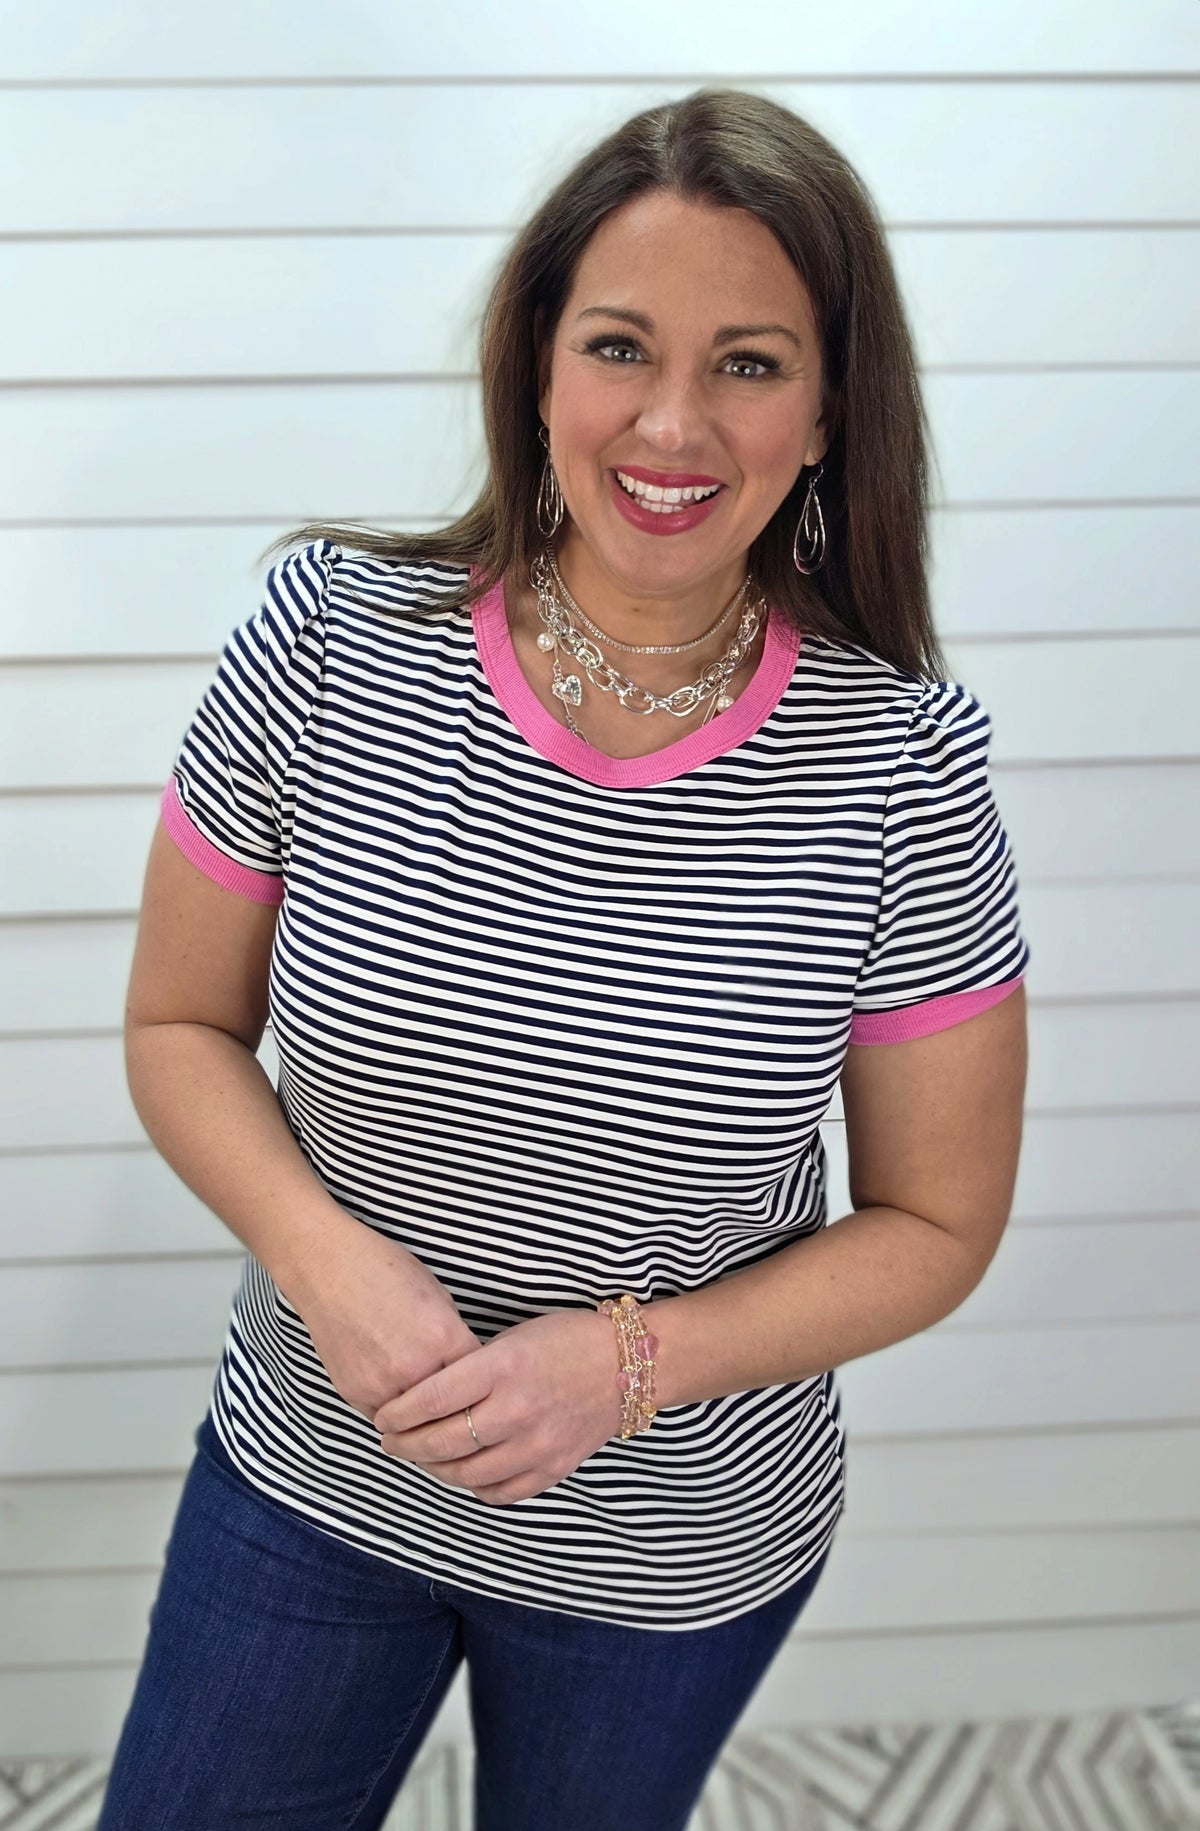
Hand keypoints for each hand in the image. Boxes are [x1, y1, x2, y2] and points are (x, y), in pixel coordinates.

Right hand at [289, 1224, 482, 1421]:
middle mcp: (415, 1366)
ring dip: (425, 1419)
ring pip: (417, 1423)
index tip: (481, 1386)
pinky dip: (396, 1416)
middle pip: (451, 1409)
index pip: (479, 1381)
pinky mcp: (354, 1394)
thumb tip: (463, 1364)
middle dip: (457, 1408)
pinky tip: (399, 1400)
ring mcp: (382, 1385)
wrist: (328, 1269)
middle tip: (459, 1407)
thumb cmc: (384, 1270)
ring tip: (429, 1410)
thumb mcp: (437, 1294)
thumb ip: (452, 1336)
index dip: (482, 1383)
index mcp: (443, 1337)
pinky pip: (386, 1418)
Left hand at [372, 1308, 624, 1505]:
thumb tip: (425, 1395)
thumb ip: (471, 1367)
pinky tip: (465, 1472)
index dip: (397, 1413)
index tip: (382, 1416)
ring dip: (434, 1468)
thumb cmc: (565, 1340)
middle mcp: (516, 1409)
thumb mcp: (513, 1337)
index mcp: (503, 1367)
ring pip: (465, 1474)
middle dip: (405, 1445)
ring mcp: (536, 1445)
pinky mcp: (552, 1468)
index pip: (430, 1398)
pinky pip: (499, 1492)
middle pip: (441, 1441)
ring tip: (422, 1457)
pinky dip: (474, 1486)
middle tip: (390, 1441)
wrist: (627, 1365)